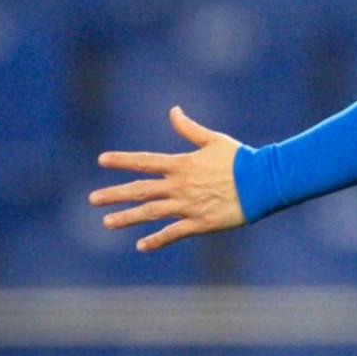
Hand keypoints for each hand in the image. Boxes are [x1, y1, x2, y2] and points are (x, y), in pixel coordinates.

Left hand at [90, 106, 246, 251]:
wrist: (263, 181)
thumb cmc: (241, 159)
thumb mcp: (214, 140)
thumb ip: (189, 129)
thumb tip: (173, 110)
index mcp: (182, 165)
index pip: (145, 162)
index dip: (122, 160)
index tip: (102, 160)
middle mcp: (180, 186)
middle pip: (140, 190)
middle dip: (115, 194)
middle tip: (93, 199)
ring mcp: (188, 206)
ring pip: (150, 212)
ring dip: (127, 218)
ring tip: (107, 222)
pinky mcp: (200, 223)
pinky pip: (173, 233)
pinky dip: (157, 240)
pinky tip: (141, 245)